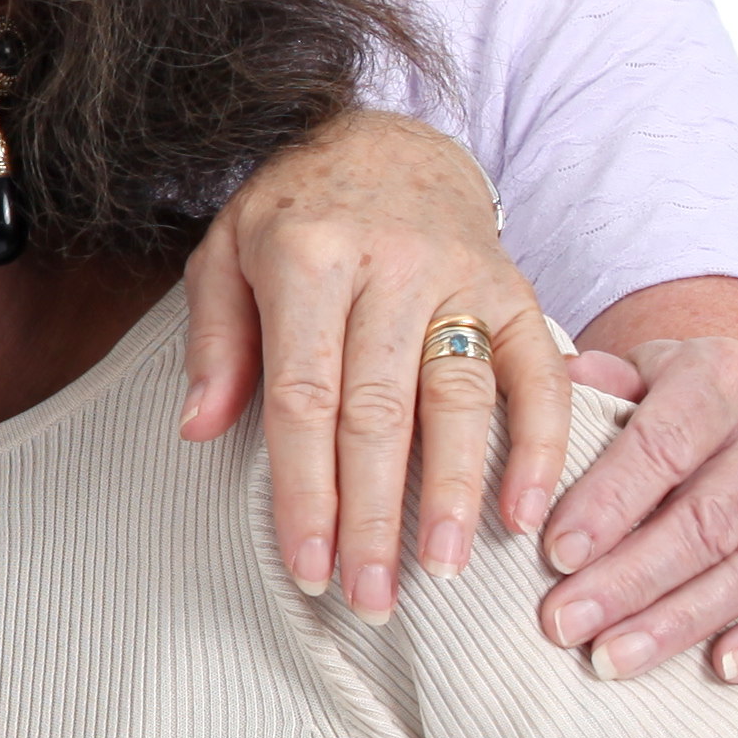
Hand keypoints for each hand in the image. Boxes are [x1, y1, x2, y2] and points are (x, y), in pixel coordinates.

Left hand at [183, 105, 574, 613]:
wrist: (386, 141)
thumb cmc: (292, 213)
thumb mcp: (223, 254)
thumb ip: (214, 342)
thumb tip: (199, 429)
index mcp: (306, 258)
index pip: (305, 398)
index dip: (305, 490)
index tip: (306, 565)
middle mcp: (389, 267)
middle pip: (380, 412)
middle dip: (373, 514)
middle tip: (369, 596)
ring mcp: (462, 278)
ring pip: (460, 400)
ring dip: (453, 493)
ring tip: (439, 571)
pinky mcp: (518, 289)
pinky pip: (538, 376)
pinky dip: (538, 447)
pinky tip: (522, 514)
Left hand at [535, 308, 737, 679]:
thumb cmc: (671, 394)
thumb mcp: (636, 369)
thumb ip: (590, 388)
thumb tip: (532, 418)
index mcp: (720, 382)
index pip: (661, 446)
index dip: (609, 503)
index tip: (555, 553)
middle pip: (703, 520)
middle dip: (628, 579)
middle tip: (562, 622)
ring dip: (679, 620)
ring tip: (610, 658)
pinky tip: (722, 667)